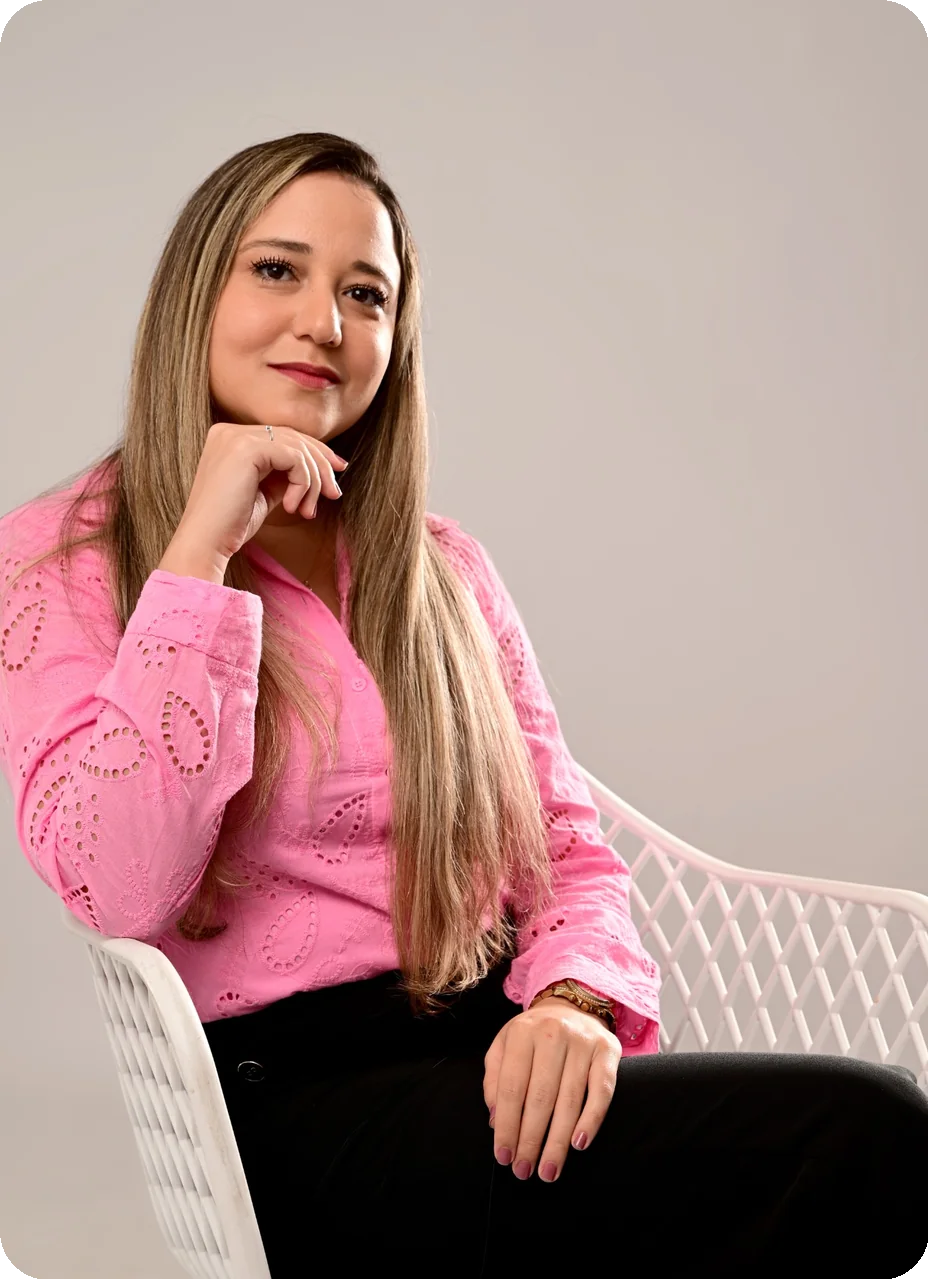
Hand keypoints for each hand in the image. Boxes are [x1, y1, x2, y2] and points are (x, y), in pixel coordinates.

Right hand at [166, 421, 348, 572]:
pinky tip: (292, 507)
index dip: (314, 452)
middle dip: (320, 466)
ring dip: (313, 482)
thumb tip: (317, 469)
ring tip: (308, 511)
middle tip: (334, 493)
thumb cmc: (232, 525)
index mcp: (229, 437)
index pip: (282, 435)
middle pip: (293, 437)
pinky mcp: (245, 449)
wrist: (206, 543)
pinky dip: (303, 483)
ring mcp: (235, 437)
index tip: (335, 473)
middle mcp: (229, 431)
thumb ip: (283, 474)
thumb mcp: (264, 492)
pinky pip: (294, 458)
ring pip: (297, 448)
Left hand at [483, 996, 620, 1182]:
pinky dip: (591, 1120)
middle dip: (531, 1140)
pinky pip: (601, 1091)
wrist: (570, 1007)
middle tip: (524, 1171)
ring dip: (558, 1141)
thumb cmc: (532, 1037)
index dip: (507, 1125)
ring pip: (569, 1099)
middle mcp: (552, 1034)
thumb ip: (495, 1080)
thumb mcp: (504, 1047)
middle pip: (540, 1097)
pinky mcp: (607, 1051)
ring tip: (549, 1170)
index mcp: (521, 1032)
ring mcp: (582, 1041)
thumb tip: (496, 1122)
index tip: (503, 1157)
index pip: (511, 1087)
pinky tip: (579, 1144)